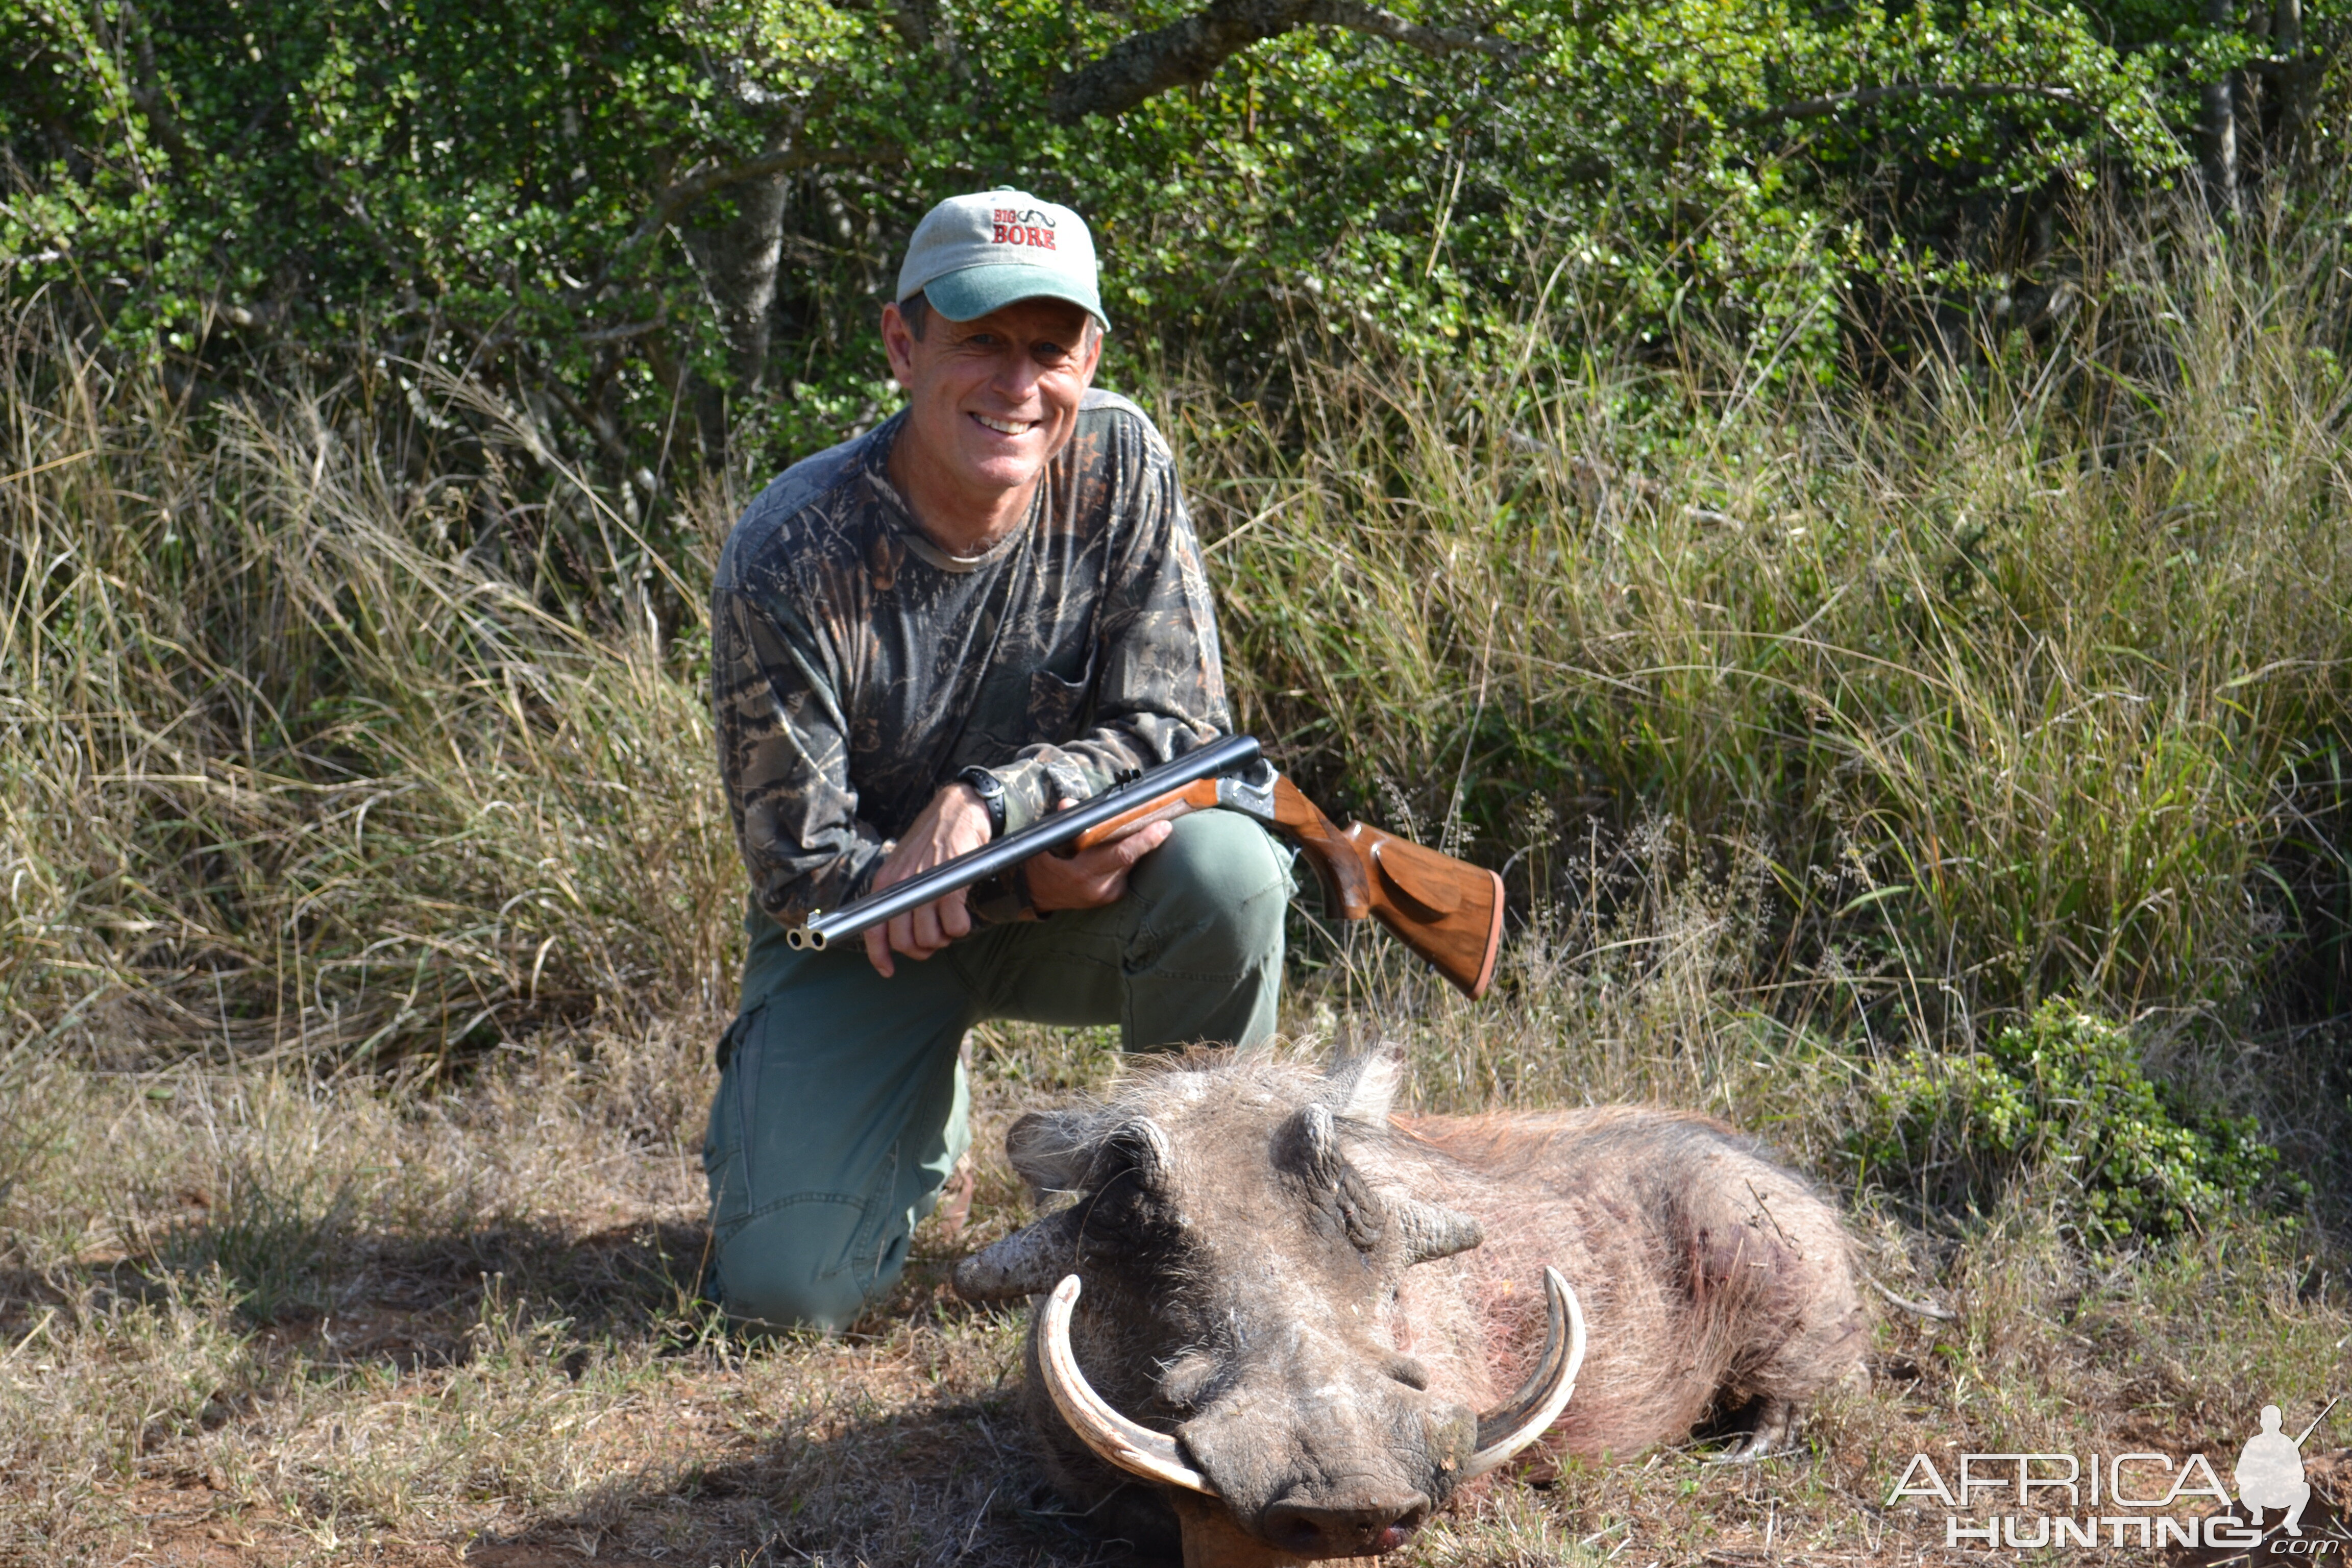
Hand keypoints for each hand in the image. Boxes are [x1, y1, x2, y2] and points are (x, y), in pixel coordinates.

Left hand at [864, 782, 991, 976]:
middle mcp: (900, 887)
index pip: (873, 930)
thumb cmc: (932, 839)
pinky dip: (961, 928)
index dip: (879, 957)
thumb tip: (899, 931)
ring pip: (930, 938)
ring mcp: (925, 887)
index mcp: (885, 883)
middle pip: (905, 942)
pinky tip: (962, 915)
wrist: (958, 810)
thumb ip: (898, 895)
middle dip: (922, 950)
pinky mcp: (950, 885)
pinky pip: (955, 927)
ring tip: (950, 922)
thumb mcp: (903, 864)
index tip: (888, 970)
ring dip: (943, 938)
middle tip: (935, 939)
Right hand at [1024, 801, 1172, 912]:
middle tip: (1164, 823)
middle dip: (1148, 840)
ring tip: (1151, 828)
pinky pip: (1127, 873)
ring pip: (1131, 865)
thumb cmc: (1042, 862)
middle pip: (1132, 858)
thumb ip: (1062, 823)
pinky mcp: (1111, 898)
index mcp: (1082, 873)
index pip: (1122, 854)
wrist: (1037, 894)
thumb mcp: (1047, 842)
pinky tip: (1134, 845)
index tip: (1164, 826)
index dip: (1145, 840)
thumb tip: (1067, 803)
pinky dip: (1129, 859)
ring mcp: (1106, 895)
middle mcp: (1098, 887)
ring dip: (1139, 848)